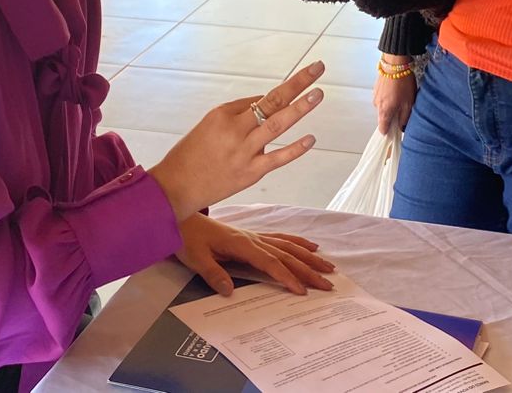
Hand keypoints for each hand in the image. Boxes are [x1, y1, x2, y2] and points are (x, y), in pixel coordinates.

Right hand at [152, 62, 326, 217]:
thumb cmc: (190, 155)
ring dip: (300, 108)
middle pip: (272, 102)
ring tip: (318, 94)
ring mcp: (244, 152)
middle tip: (317, 68)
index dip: (282, 92)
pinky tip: (311, 139)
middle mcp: (234, 130)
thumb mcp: (208, 125)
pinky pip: (277, 159)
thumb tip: (265, 104)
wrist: (175, 188)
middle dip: (297, 84)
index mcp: (222, 115)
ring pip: (277, 125)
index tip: (301, 80)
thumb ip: (237, 114)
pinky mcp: (250, 173)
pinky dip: (295, 149)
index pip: (258, 99)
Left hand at [175, 214, 335, 295]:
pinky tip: (311, 246)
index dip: (287, 277)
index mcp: (241, 245)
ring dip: (309, 257)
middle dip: (308, 270)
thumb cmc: (188, 239)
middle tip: (327, 284)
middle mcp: (253, 239)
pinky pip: (282, 238)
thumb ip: (213, 274)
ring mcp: (255, 236)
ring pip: (289, 247)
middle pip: (287, 255)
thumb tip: (228, 290)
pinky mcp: (254, 236)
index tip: (302, 290)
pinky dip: (299, 242)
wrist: (183, 219)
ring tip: (328, 267)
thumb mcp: (195, 258)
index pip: (270, 262)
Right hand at [373, 55, 416, 133]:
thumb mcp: (409, 103)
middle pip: (384, 118)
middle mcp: (377, 106)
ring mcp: (375, 97)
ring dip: (392, 106)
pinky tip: (397, 91)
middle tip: (404, 110)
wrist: (395, 63)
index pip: (383, 129)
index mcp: (384, 111)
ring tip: (402, 98)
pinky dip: (389, 98)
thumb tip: (402, 127)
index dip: (390, 133)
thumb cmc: (402, 82)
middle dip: (393, 117)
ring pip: (384, 108)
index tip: (396, 132)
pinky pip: (383, 99)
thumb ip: (405, 118)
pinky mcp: (376, 89)